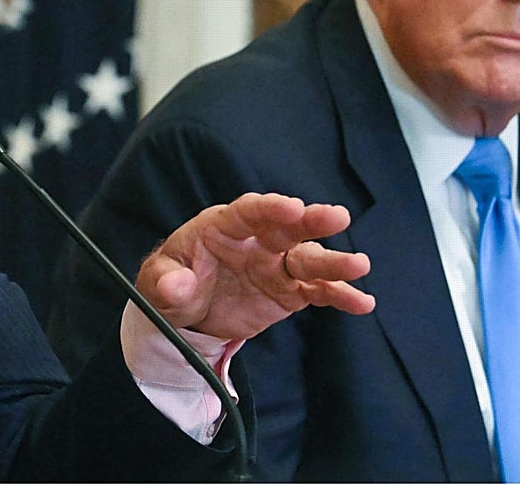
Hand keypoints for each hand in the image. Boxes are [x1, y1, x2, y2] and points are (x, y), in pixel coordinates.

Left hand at [134, 192, 374, 340]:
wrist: (188, 312)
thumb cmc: (172, 283)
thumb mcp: (158, 282)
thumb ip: (167, 282)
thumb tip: (176, 285)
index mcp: (223, 226)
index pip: (249, 211)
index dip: (270, 208)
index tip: (292, 207)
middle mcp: (257, 240)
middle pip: (288, 227)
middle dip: (312, 221)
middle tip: (337, 217)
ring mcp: (276, 265)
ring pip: (309, 259)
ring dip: (333, 262)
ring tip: (359, 265)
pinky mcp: (289, 290)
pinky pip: (317, 291)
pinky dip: (339, 295)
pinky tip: (362, 302)